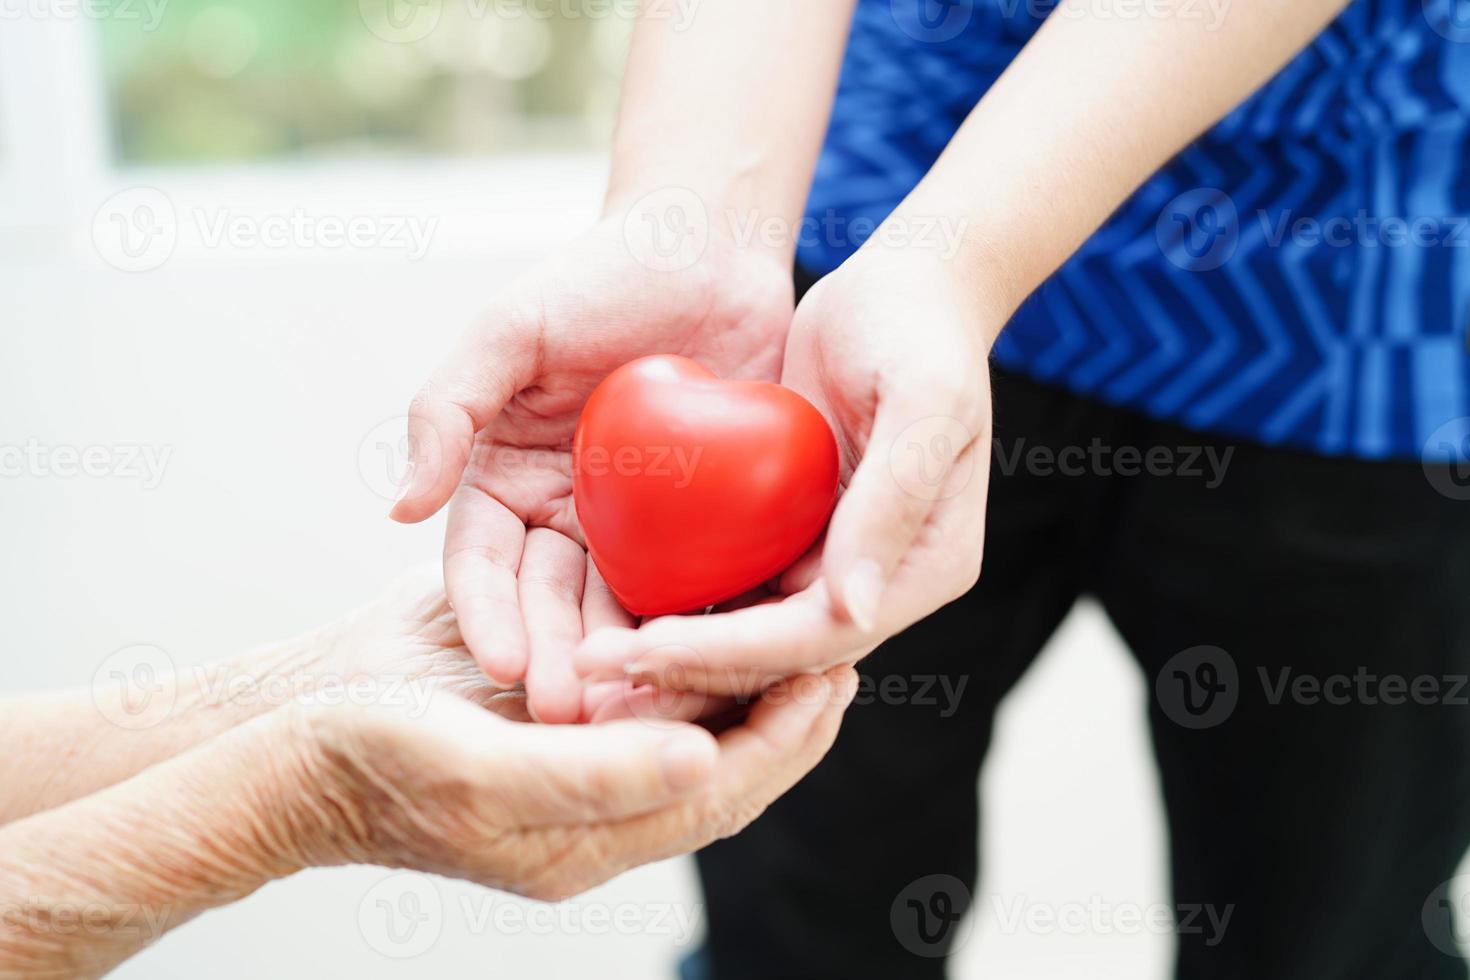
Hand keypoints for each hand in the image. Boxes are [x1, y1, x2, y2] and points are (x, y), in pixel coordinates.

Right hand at [269, 662, 856, 901]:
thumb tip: (705, 761)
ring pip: (686, 726)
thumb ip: (591, 777)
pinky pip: (638, 695)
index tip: (842, 672)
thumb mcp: (476, 769)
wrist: (286, 738)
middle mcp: (594, 806)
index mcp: (588, 840)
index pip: (724, 793)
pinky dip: (681, 657)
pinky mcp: (550, 717)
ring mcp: (573, 760)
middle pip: (722, 762)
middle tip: (842, 639)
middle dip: (784, 706)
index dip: (789, 736)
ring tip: (794, 616)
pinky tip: (704, 605)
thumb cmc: (366, 760)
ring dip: (738, 677)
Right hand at [390, 215, 793, 721]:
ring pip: (624, 609)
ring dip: (624, 660)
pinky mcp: (708, 526)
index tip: (499, 663)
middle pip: (553, 604)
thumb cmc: (603, 273)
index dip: (487, 614)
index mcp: (506, 481)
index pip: (484, 563)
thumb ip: (448, 410)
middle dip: (554, 659)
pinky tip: (712, 663)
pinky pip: (703, 583)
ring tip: (634, 709)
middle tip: (566, 714)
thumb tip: (401, 509)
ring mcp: (639, 529)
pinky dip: (704, 622)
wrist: (712, 246)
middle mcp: (566, 517)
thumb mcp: (511, 328)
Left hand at [575, 250, 995, 693]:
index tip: (645, 648)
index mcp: (925, 569)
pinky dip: (673, 599)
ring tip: (585, 660)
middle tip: (589, 670)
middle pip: (772, 654)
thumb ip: (892, 503)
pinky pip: (729, 580)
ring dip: (668, 651)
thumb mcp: (923, 403)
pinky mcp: (790, 534)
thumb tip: (854, 611)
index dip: (730, 652)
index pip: (817, 636)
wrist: (903, 287)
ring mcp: (831, 564)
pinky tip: (604, 606)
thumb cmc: (919, 328)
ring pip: (742, 631)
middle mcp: (877, 583)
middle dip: (682, 670)